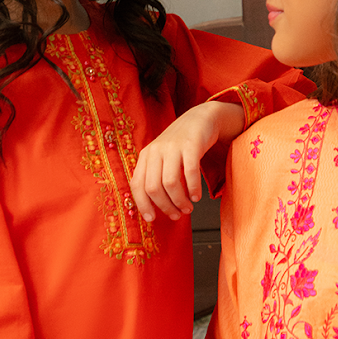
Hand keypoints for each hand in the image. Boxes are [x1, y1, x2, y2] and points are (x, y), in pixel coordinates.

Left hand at [131, 101, 243, 221]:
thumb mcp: (162, 156)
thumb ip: (156, 175)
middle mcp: (156, 151)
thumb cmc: (181, 143)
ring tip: (188, 207)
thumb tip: (156, 207)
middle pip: (154, 188)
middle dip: (165, 206)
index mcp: (146, 155)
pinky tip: (197, 196)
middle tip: (176, 215)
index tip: (152, 219)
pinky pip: (190, 173)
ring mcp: (173, 147)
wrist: (200, 118)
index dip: (143, 205)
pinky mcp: (191, 145)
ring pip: (170, 183)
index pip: (137, 185)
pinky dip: (193, 189)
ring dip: (180, 201)